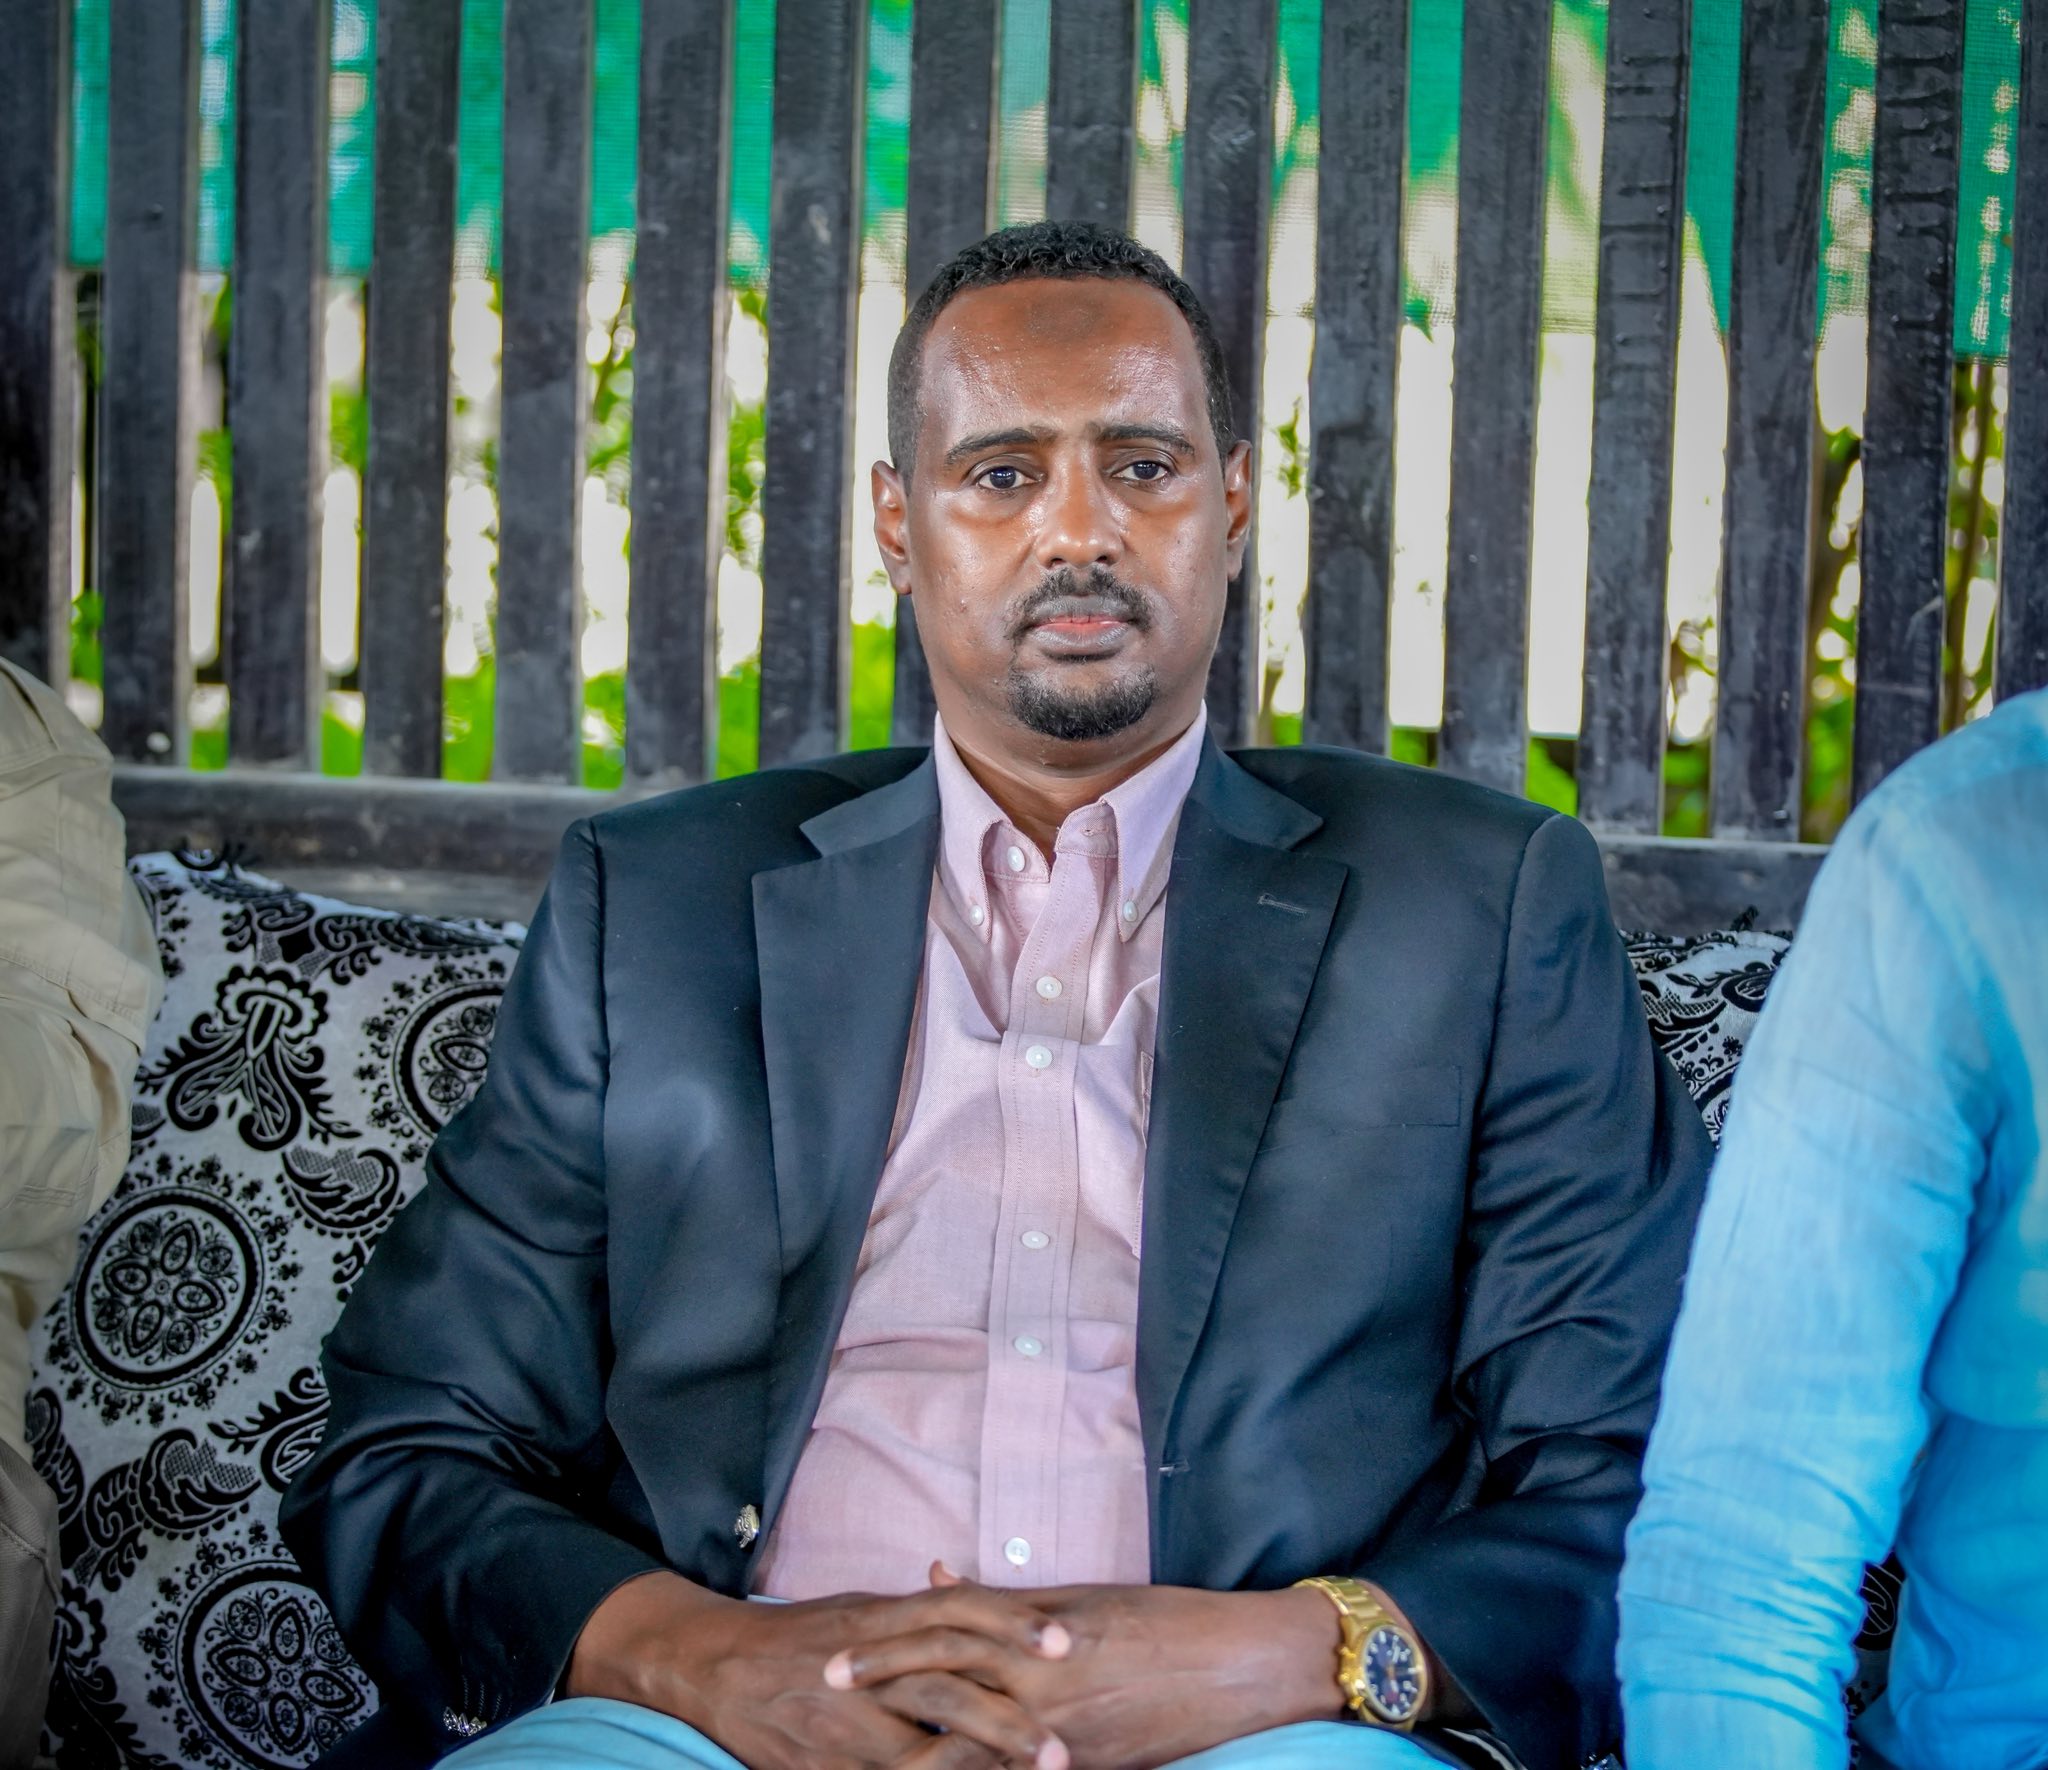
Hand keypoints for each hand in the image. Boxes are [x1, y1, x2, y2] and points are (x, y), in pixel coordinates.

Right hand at [566, 1567, 1075, 1769]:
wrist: (714, 1667)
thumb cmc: (797, 1635)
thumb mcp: (857, 1608)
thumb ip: (914, 1611)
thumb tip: (971, 1597)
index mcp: (877, 1619)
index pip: (955, 1615)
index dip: (1010, 1626)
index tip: (1064, 1641)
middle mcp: (865, 1670)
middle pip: (946, 1695)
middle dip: (1006, 1725)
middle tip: (1061, 1748)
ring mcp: (844, 1726)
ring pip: (920, 1755)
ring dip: (976, 1769)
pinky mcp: (825, 1768)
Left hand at [828, 1570, 1345, 1769]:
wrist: (1234, 1664)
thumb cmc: (1159, 1620)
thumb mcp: (1075, 1597)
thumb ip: (1001, 1597)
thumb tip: (935, 1575)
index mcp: (1035, 1629)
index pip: (943, 1634)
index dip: (887, 1644)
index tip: (837, 1652)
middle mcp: (1040, 1677)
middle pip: (942, 1683)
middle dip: (883, 1688)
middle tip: (824, 1689)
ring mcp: (1060, 1728)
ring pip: (969, 1737)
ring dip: (916, 1739)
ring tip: (863, 1747)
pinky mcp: (1084, 1766)